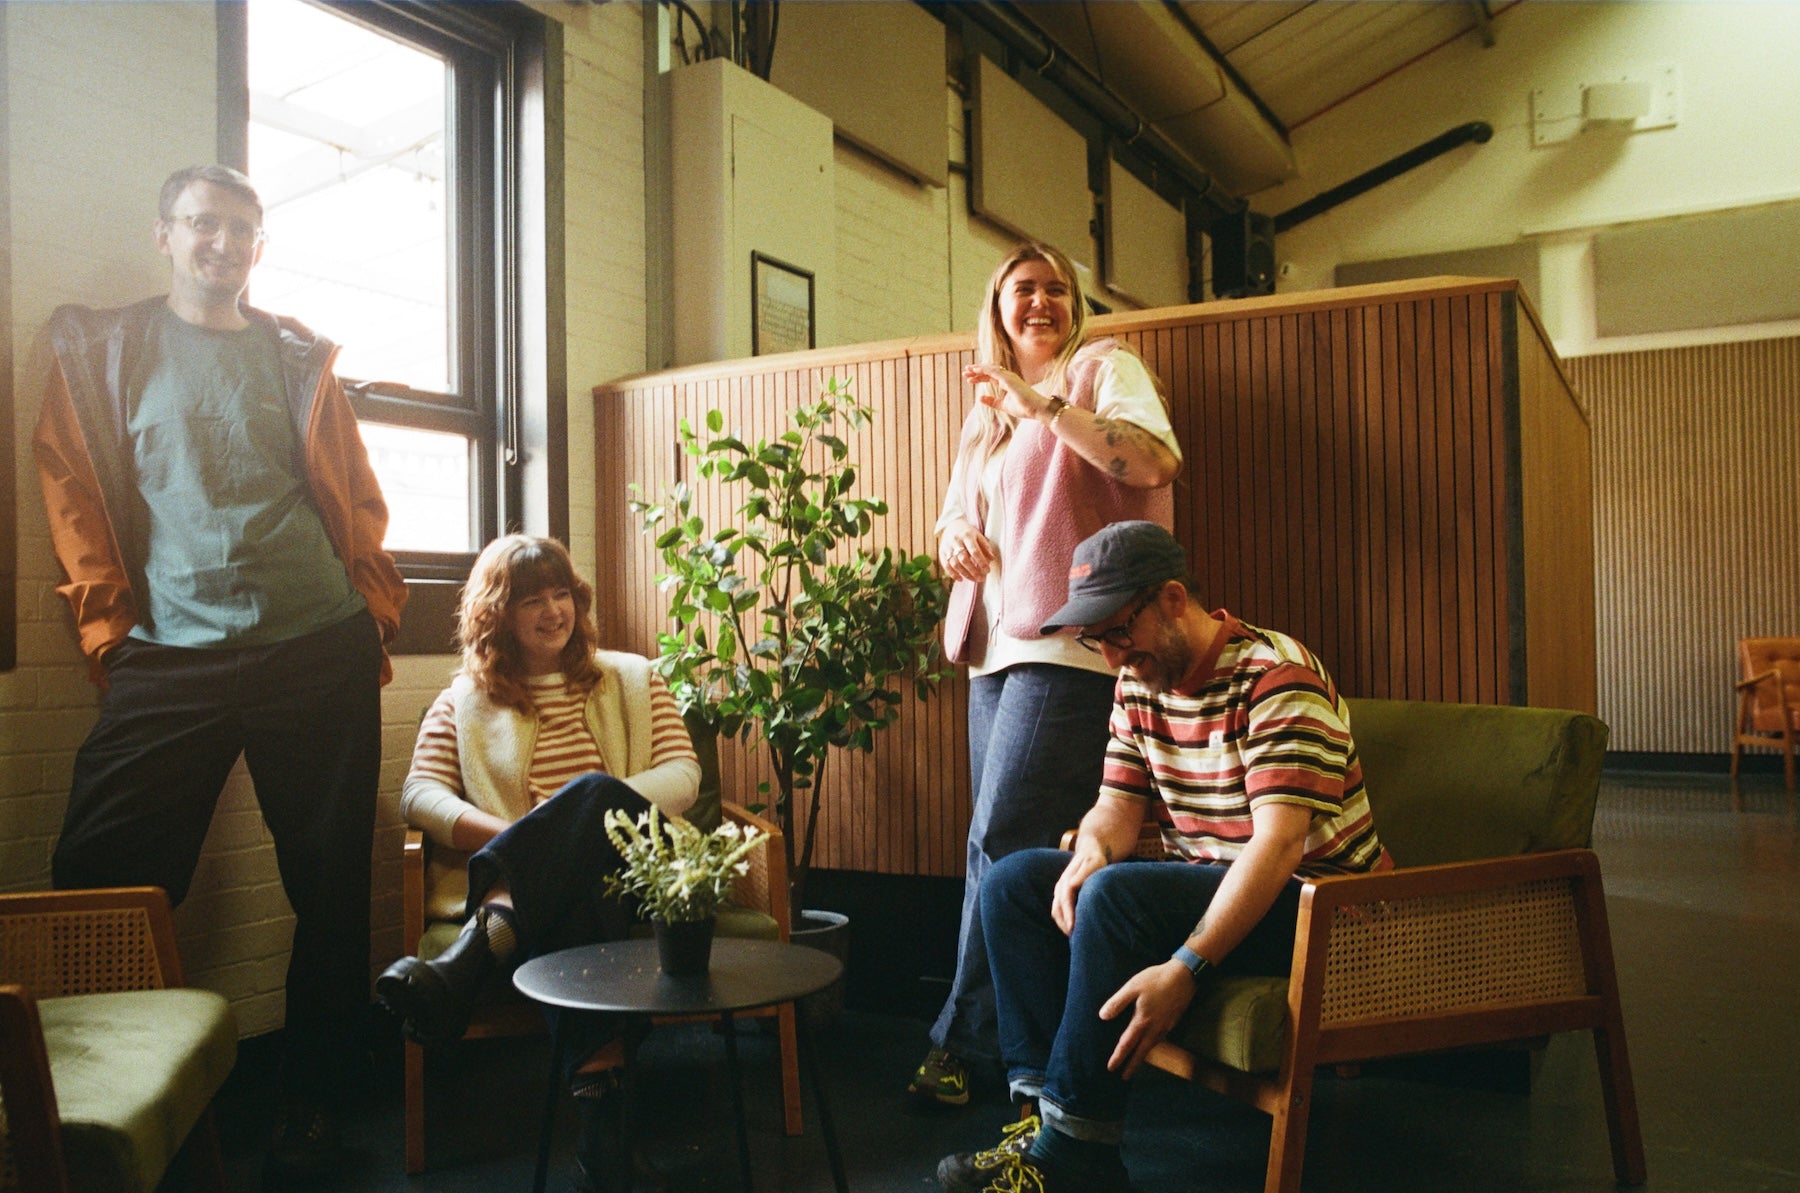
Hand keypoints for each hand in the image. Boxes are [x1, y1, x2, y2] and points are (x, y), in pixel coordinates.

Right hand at [938, 522, 995, 582]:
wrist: (952, 526)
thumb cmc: (968, 533)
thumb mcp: (978, 536)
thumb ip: (985, 547)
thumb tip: (991, 559)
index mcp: (967, 535)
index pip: (974, 551)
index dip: (981, 562)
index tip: (988, 570)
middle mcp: (956, 540)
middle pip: (964, 559)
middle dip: (974, 571)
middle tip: (982, 578)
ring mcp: (947, 547)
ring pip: (955, 564)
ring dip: (965, 574)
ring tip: (975, 580)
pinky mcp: (941, 552)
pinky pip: (946, 565)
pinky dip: (953, 574)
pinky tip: (961, 579)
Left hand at [963, 363, 1053, 423]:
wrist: (1037, 410)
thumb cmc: (1024, 408)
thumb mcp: (1004, 405)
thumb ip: (992, 402)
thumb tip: (979, 398)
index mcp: (1007, 383)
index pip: (990, 376)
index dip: (979, 377)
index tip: (969, 379)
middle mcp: (1007, 377)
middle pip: (988, 371)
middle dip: (976, 371)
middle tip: (965, 372)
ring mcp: (1008, 377)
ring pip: (989, 369)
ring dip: (977, 368)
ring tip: (967, 370)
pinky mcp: (1008, 379)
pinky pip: (993, 371)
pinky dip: (983, 369)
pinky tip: (975, 370)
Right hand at [1050, 845, 1107, 935]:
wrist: (1089, 850)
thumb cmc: (1095, 857)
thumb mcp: (1093, 862)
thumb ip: (1083, 873)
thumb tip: (1071, 885)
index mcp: (1067, 880)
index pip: (1065, 901)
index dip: (1068, 915)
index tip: (1072, 928)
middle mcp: (1060, 886)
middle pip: (1057, 909)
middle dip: (1063, 924)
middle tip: (1073, 938)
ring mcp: (1060, 890)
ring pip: (1055, 911)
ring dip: (1062, 924)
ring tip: (1072, 936)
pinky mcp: (1062, 893)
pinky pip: (1058, 909)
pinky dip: (1063, 920)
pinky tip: (1071, 927)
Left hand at [1099, 960, 1197, 1079]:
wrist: (1184, 976)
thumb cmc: (1156, 980)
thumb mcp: (1132, 987)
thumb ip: (1117, 1003)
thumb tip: (1103, 1016)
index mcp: (1142, 1021)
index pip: (1127, 1044)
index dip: (1118, 1057)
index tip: (1111, 1068)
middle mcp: (1155, 1028)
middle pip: (1141, 1052)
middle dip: (1132, 1066)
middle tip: (1124, 1078)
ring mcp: (1166, 1026)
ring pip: (1152, 1047)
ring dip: (1143, 1057)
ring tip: (1135, 1064)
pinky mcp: (1173, 1022)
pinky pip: (1160, 1040)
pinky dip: (1152, 1046)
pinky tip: (1150, 1044)